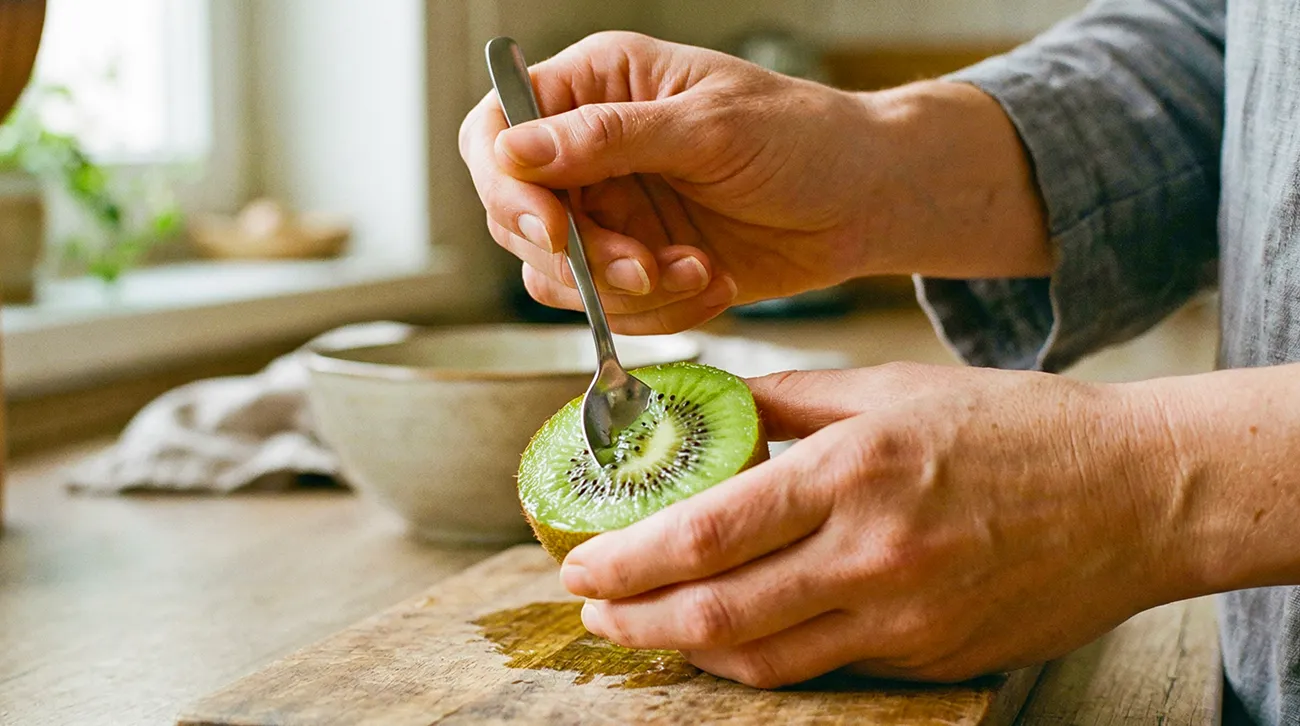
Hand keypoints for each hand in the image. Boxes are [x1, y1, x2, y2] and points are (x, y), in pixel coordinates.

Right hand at [459, 32, 887, 333]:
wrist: (864, 203)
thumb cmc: (804, 138)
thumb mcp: (711, 127)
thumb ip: (610, 138)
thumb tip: (513, 150)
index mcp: (598, 84)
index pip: (498, 128)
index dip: (505, 184)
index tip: (553, 227)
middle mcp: (590, 148)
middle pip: (516, 215)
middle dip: (581, 255)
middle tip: (645, 265)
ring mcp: (610, 210)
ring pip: (557, 274)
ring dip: (625, 290)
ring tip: (696, 270)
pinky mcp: (636, 263)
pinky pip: (608, 307)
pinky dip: (657, 310)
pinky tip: (711, 282)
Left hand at [558, 364, 1191, 686]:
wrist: (1136, 492)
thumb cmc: (1015, 426)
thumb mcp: (893, 386)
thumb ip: (788, 402)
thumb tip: (704, 410)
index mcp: (856, 468)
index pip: (710, 529)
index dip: (630, 556)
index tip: (582, 559)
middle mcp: (876, 552)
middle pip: (720, 612)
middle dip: (636, 618)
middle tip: (593, 609)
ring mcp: (908, 618)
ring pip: (765, 661)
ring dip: (687, 651)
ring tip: (647, 627)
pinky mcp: (933, 658)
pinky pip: (827, 669)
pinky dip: (765, 658)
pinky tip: (734, 636)